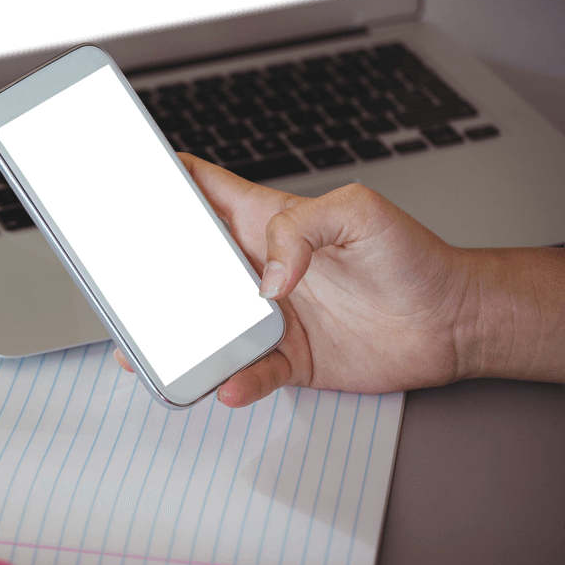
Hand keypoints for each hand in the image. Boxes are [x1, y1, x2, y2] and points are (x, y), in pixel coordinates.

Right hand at [117, 154, 477, 406]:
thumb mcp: (360, 214)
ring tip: (147, 353)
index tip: (121, 180)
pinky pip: (245, 373)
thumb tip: (264, 279)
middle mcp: (254, 268)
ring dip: (171, 340)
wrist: (451, 323)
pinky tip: (228, 384)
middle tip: (114, 286)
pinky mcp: (284, 358)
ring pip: (200, 327)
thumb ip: (302, 230)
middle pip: (182, 267)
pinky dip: (232, 382)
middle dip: (143, 274)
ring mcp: (264, 315)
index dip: (158, 181)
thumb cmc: (412, 258)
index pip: (198, 191)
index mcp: (264, 222)